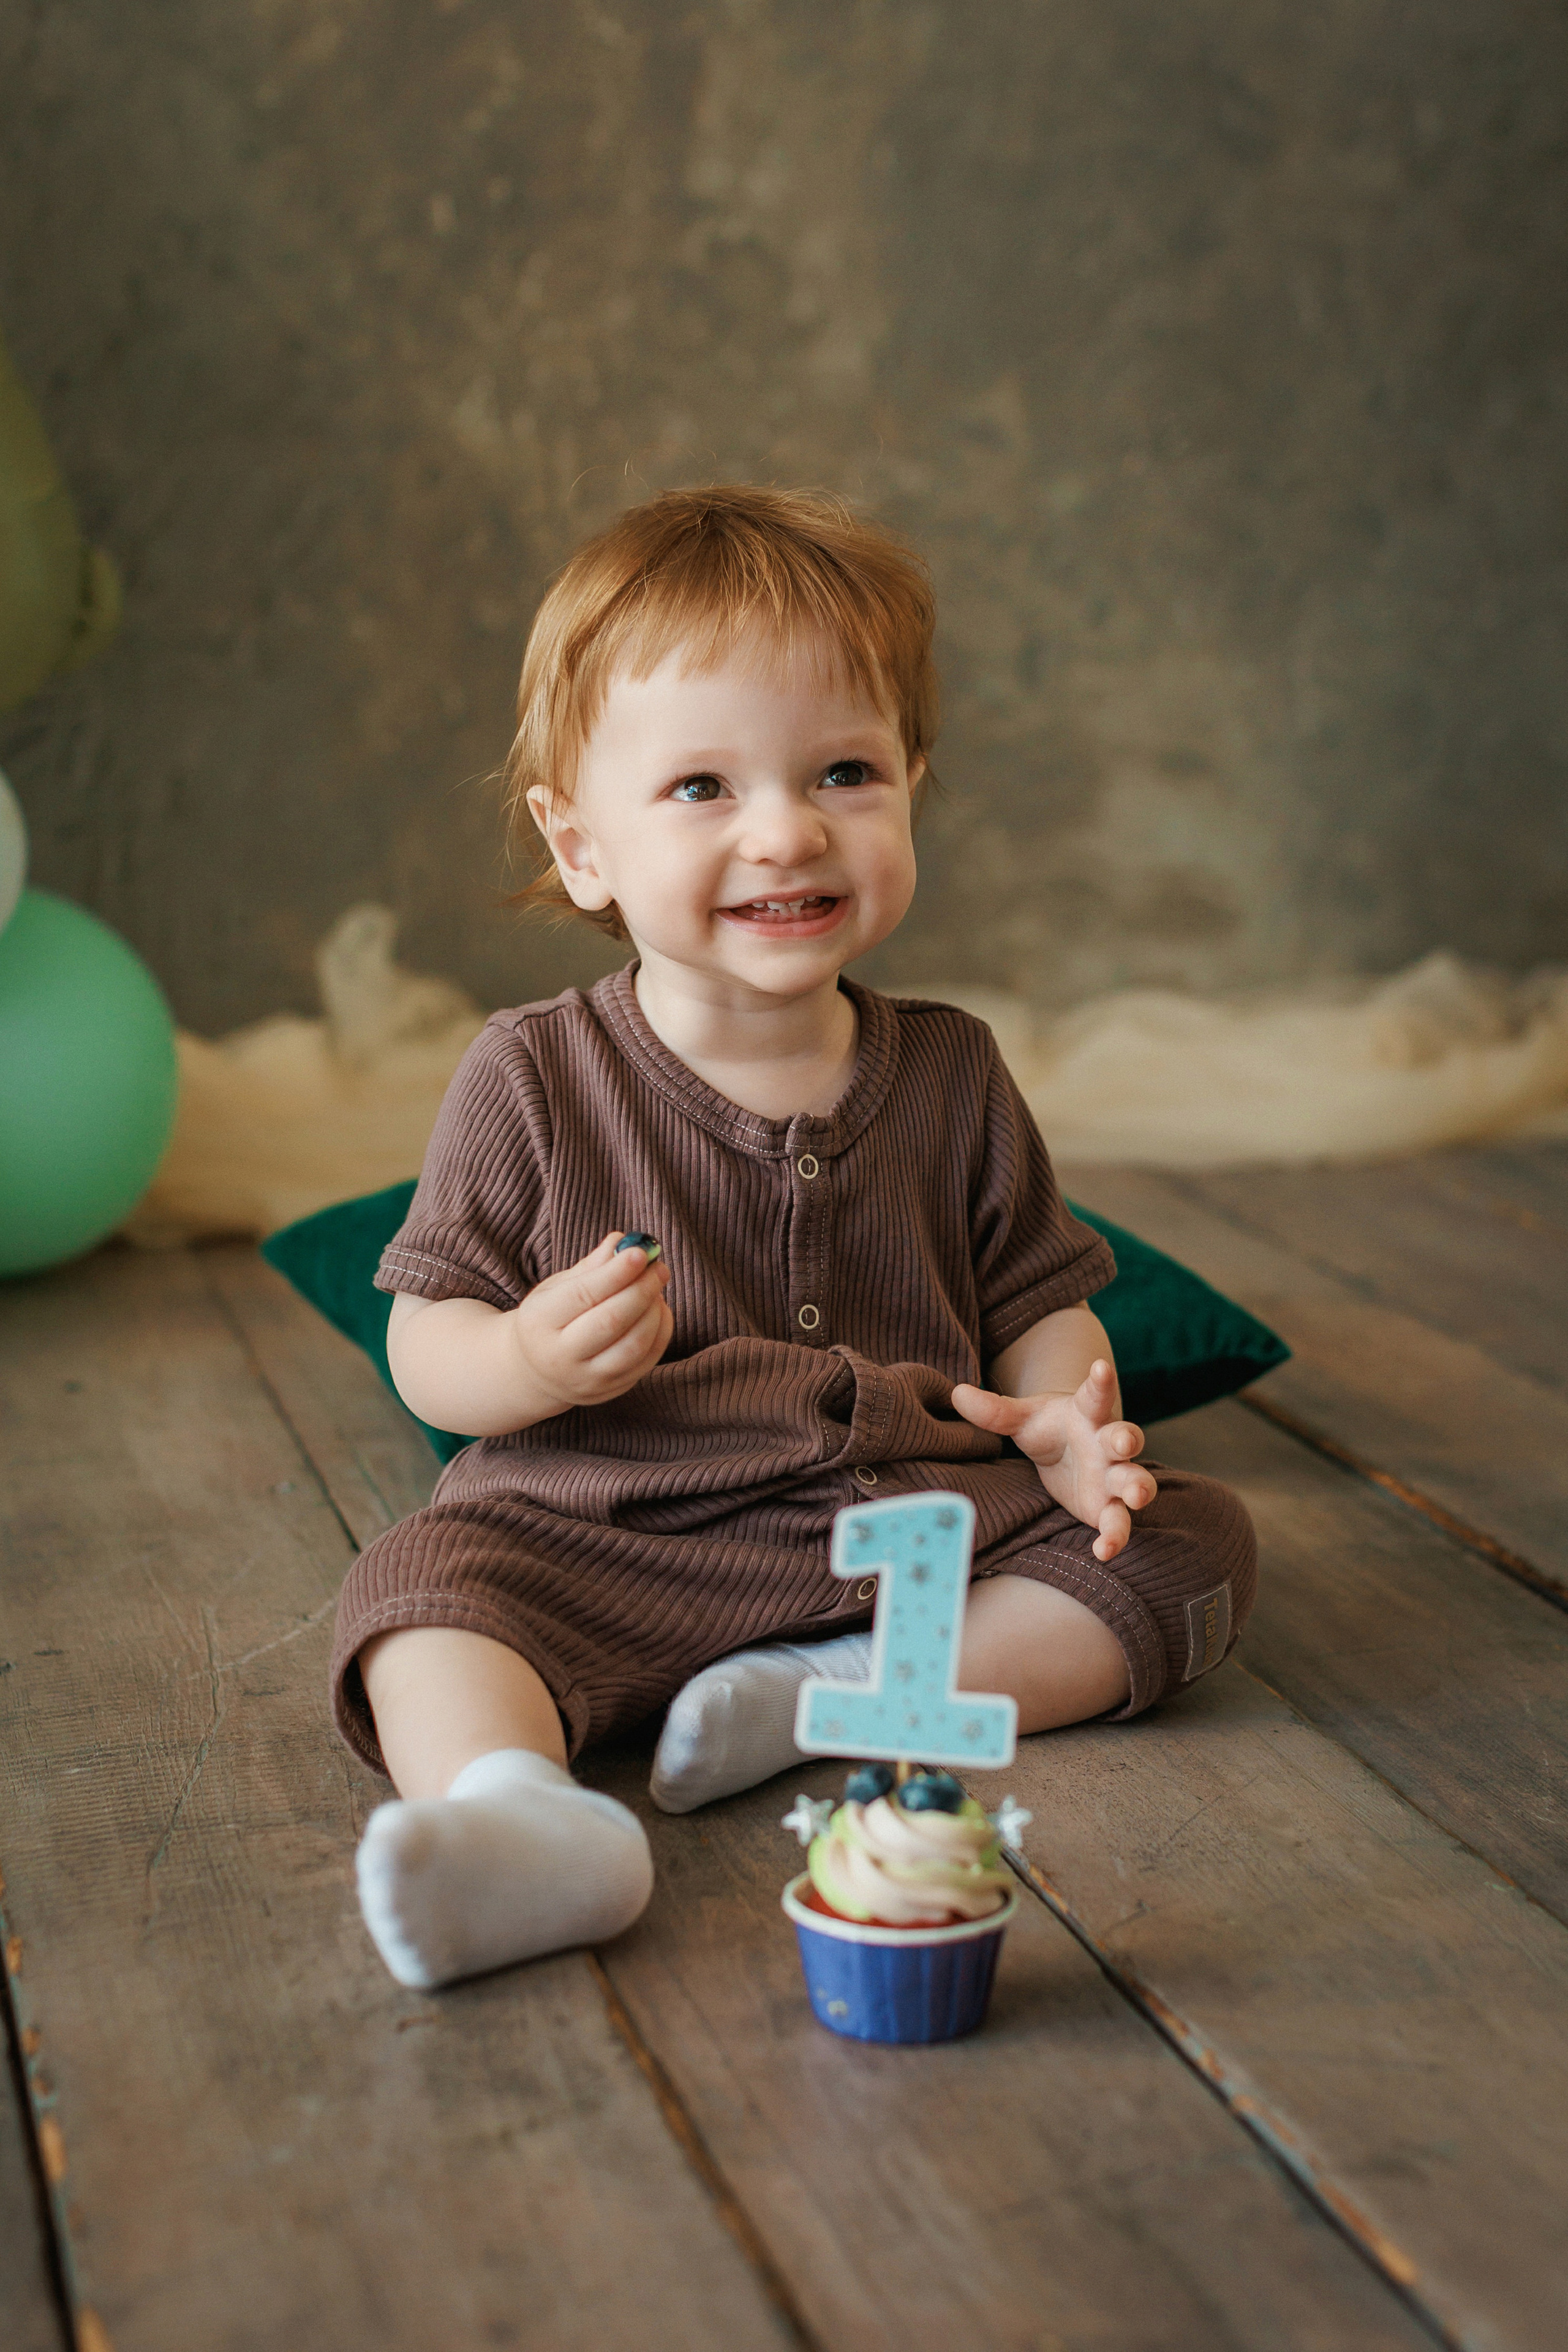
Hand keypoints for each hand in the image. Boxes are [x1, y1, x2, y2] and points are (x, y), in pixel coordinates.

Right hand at [509, 1232, 672, 1415]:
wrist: (537, 1371)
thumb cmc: (551, 1318)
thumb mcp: (556, 1288)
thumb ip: (590, 1267)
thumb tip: (621, 1241)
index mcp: (539, 1322)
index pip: (583, 1295)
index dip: (616, 1272)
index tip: (640, 1251)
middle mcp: (560, 1357)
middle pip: (611, 1321)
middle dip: (641, 1290)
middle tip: (658, 1267)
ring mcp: (588, 1379)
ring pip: (634, 1345)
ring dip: (654, 1311)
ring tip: (656, 1286)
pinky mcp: (611, 1391)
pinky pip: (647, 1361)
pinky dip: (661, 1331)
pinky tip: (659, 1309)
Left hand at [950, 1360, 1156, 1561]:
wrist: (1063, 1453)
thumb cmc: (1046, 1429)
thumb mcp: (1020, 1418)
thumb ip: (995, 1410)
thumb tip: (957, 1393)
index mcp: (1087, 1413)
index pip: (1095, 1394)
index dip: (1100, 1381)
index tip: (1100, 1366)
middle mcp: (1106, 1444)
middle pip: (1125, 1438)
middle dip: (1127, 1438)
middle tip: (1124, 1441)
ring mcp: (1111, 1477)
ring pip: (1135, 1480)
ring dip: (1138, 1487)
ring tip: (1135, 1496)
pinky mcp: (1107, 1507)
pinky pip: (1118, 1524)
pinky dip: (1115, 1538)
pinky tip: (1102, 1551)